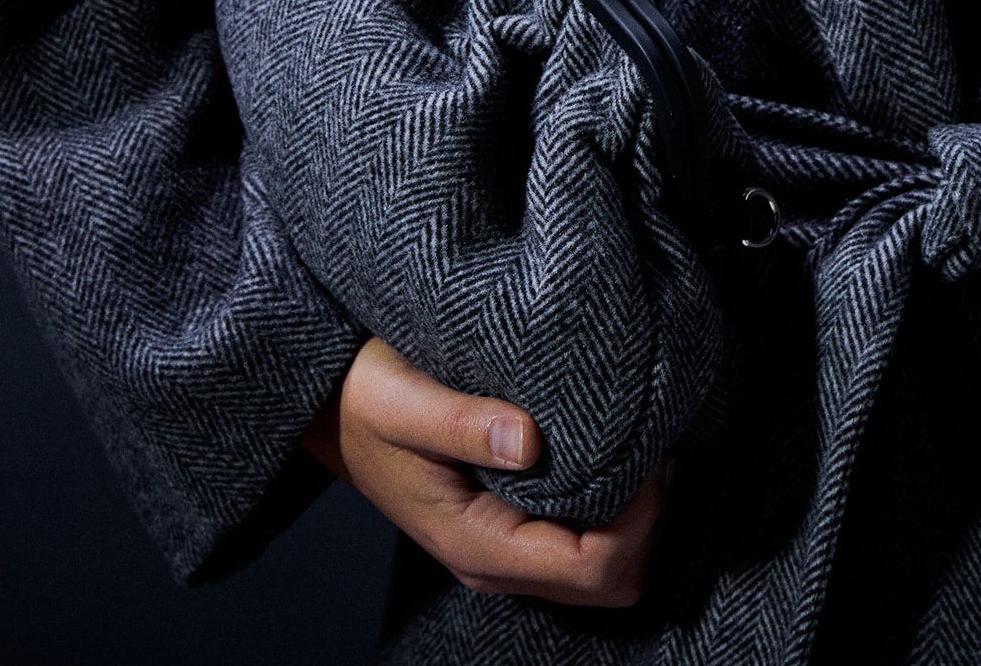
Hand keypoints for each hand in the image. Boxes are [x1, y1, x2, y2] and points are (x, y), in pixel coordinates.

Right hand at [303, 335, 662, 606]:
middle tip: (650, 445)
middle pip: (611, 582)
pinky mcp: (514, 528)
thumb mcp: (400, 398)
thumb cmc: (362, 398)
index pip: (591, 567)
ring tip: (636, 444)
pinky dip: (616, 509)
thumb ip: (462, 422)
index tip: (644, 450)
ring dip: (635, 515)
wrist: (331, 404)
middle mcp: (496, 562)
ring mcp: (506, 551)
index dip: (636, 517)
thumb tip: (529, 441)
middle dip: (647, 521)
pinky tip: (613, 453)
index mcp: (476, 543)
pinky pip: (587, 544)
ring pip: (605, 569)